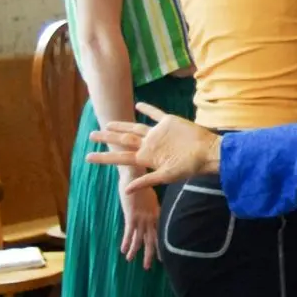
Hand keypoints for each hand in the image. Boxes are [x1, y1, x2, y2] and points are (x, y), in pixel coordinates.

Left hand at [87, 102, 221, 192]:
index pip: (120, 157)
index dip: (104, 157)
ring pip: (135, 128)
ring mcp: (158, 133)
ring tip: (107, 124)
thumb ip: (146, 181)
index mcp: (146, 157)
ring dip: (121, 125)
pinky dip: (147, 109)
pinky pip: (155, 114)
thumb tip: (126, 190)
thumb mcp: (167, 176)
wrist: (208, 152)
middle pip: (123, 140)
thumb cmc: (190, 167)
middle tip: (91, 135)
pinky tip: (138, 106)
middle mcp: (149, 144)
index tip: (88, 157)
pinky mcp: (169, 122)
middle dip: (107, 138)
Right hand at [118, 180, 159, 269]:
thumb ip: (150, 208)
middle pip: (151, 240)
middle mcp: (150, 218)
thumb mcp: (149, 199)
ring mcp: (141, 217)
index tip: (161, 258)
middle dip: (149, 254)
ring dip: (134, 251)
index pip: (159, 234)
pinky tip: (123, 250)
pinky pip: (129, 232)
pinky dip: (126, 242)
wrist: (135, 176)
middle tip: (148, 267)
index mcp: (156, 214)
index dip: (159, 246)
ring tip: (130, 260)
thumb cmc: (141, 186)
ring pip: (139, 238)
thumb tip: (150, 216)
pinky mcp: (131, 215)